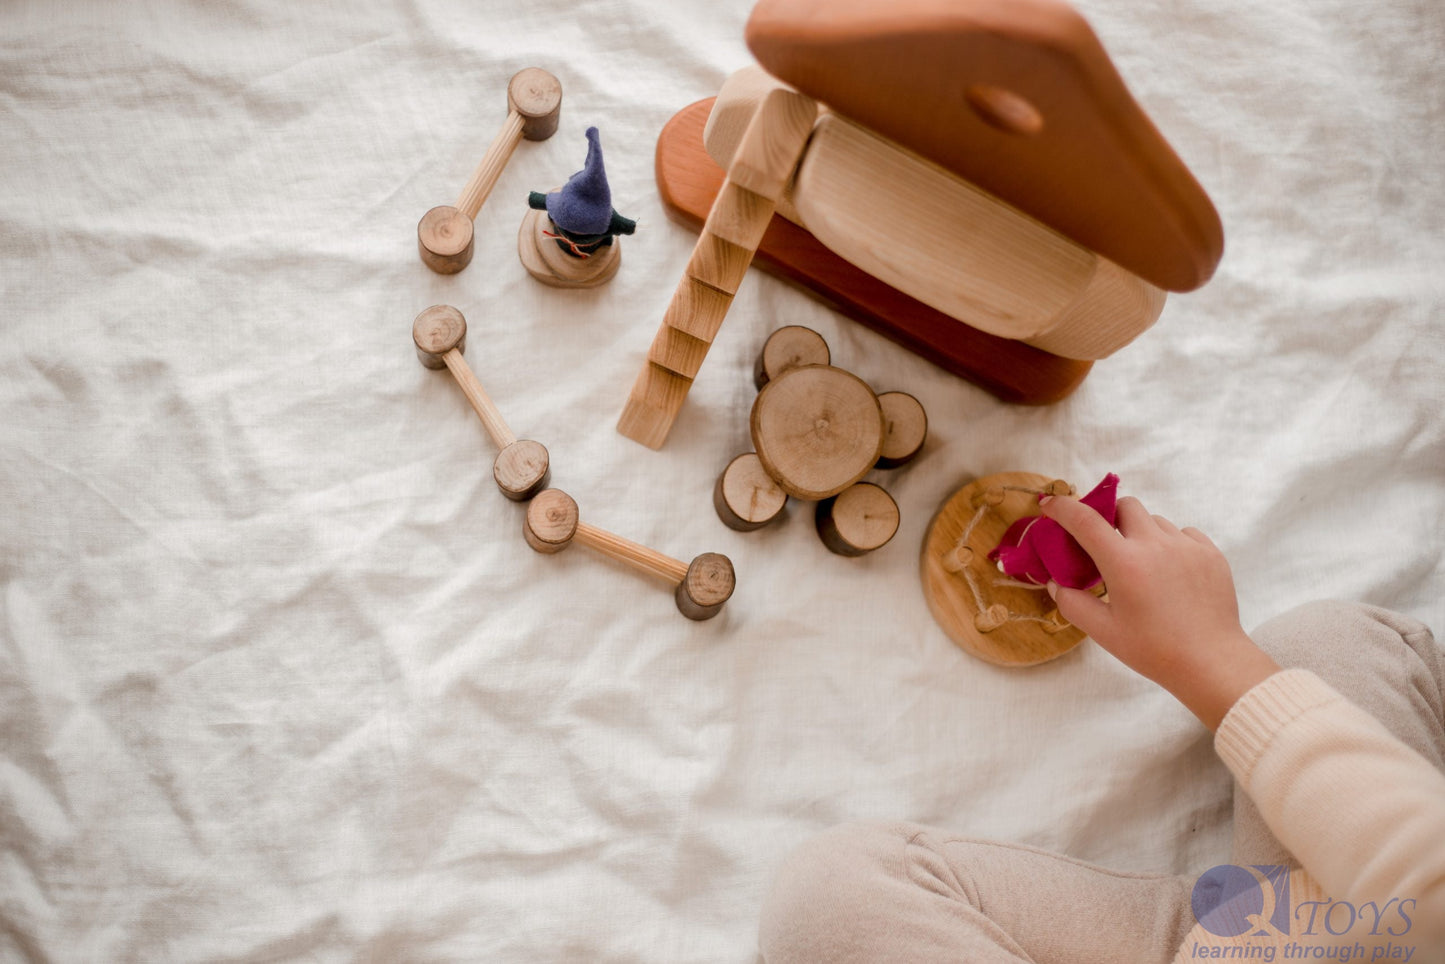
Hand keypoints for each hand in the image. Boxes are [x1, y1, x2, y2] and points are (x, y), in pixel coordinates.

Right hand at [1038, 494, 1279, 729]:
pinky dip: (1170, 544)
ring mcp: (1187, 546)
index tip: (1050, 506)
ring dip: (1141, 534)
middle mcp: (1155, 545)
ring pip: (1155, 521)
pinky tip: (1170, 572)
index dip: (1062, 507)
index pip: (1084, 520)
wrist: (1211, 662)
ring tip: (1143, 566)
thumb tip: (1055, 582)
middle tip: (1106, 544)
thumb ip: (1072, 603)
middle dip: (1109, 517)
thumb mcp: (1103, 632)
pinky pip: (1184, 533)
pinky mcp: (1211, 553)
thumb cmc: (1154, 650)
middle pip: (1125, 506)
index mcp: (1124, 562)